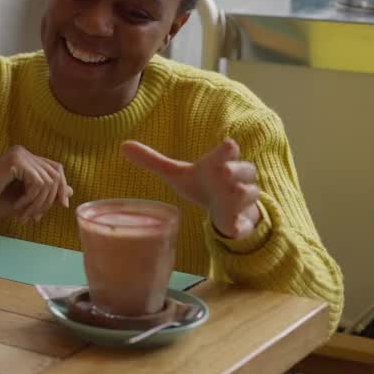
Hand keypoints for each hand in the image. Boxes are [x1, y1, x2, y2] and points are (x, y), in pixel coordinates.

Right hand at [0, 145, 72, 220]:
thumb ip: (45, 193)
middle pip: (55, 175)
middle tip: (35, 216)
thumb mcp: (26, 198)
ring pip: (47, 182)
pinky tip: (17, 206)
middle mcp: (23, 152)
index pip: (56, 168)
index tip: (62, 205)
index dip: (62, 186)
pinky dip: (30, 199)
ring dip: (38, 203)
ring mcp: (20, 154)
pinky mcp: (16, 161)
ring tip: (24, 214)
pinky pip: (37, 183)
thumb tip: (71, 192)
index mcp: (26, 158)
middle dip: (49, 199)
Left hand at [122, 138, 261, 238]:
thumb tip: (123, 145)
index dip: (227, 149)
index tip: (228, 145)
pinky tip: (234, 229)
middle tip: (225, 171)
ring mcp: (241, 200)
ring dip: (242, 194)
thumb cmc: (202, 184)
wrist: (226, 207)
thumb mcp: (177, 173)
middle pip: (245, 170)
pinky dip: (241, 227)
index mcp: (219, 164)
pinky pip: (245, 224)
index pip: (227, 152)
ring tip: (233, 193)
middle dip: (236, 170)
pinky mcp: (242, 221)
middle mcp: (235, 179)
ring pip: (250, 194)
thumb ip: (154, 161)